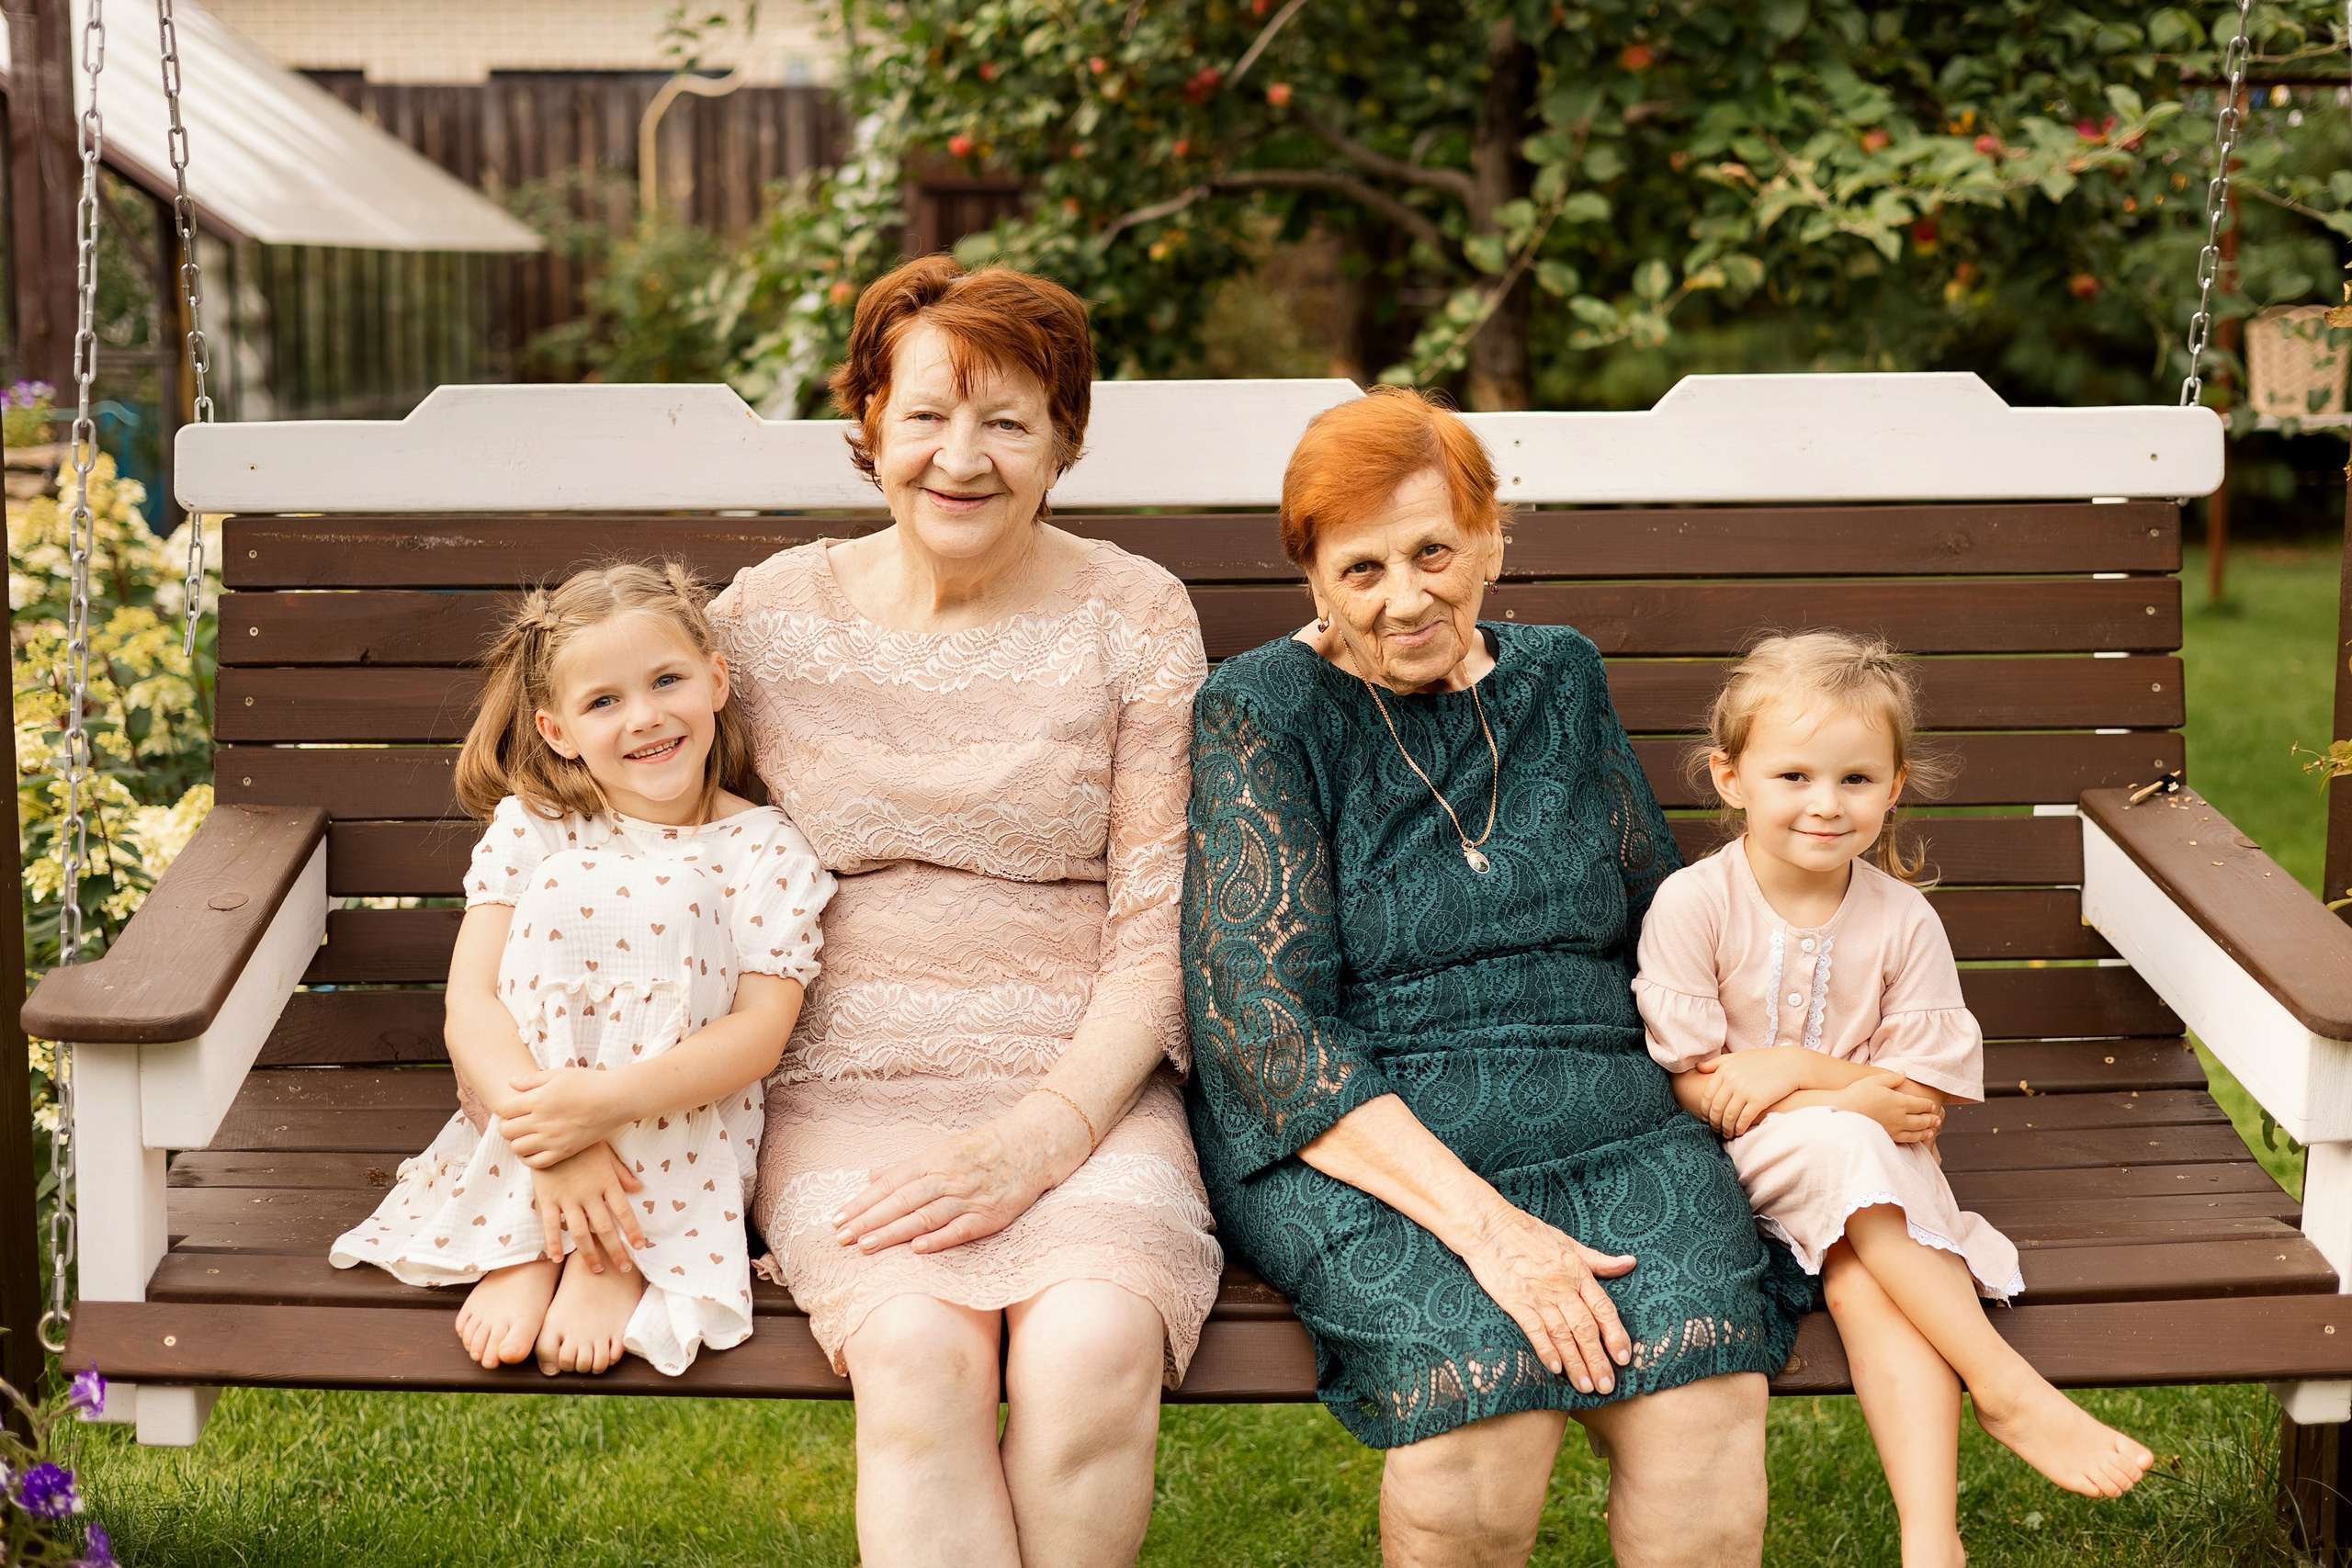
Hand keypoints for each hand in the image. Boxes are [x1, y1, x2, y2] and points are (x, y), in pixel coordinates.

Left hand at [500, 1066, 623, 1168]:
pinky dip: (528, 1157)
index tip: (511, 1106)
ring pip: (517, 1148)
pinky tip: (535, 1148)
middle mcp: (541, 1121)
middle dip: (507, 1125)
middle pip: (506, 1130)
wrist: (615, 1099)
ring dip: (516, 1141)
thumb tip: (510, 1084)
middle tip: (516, 1121)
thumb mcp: (558, 1074)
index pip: (504, 1109)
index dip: (503, 1107)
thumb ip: (531, 1080)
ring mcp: (552, 1139)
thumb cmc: (588, 1082)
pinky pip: (535, 1162)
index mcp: (537, 1099)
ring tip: (526, 1134)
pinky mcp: (563, 1152)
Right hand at [530, 1141, 646, 1272]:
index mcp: (606, 1181)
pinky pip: (550, 1225)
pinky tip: (559, 1258)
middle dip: (616, 1250)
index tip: (640, 1246)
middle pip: (604, 1228)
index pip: (624, 1211)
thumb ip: (621, 1172)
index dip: (633, 1230)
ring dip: (589, 1253)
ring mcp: (567, 1197)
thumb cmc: (582, 1143)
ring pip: (579, 1232)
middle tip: (624, 1267)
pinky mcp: (547, 1198)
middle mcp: (589, 1193)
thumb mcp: (606, 1153)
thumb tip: (638, 1188)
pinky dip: (554, 1243)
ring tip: (597, 1269)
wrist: (549, 1131)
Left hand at [830, 1095, 1086, 1255]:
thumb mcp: (942, 1149)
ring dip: (893, 1232)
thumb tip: (871, 1175)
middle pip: (901, 1201)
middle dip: (868, 1220)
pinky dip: (938, 1239)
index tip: (837, 1218)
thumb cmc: (983, 1147)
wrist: (1032, 1145)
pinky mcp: (990, 1215)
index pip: (889, 1184)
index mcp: (933, 1159)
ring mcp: (968, 1197)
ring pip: (924, 1217)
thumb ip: (906, 1166)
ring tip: (865, 1246)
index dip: (862, 1202)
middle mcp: (947, 1177)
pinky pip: (960, 1230)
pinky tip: (916, 1250)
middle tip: (841, 1238)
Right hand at [1455, 1197, 1636, 1394]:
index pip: (1603, 1309)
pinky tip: (1554, 1368)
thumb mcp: (1569, 1243)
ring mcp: (1538, 1294)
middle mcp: (1561, 1285)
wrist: (1488, 1226)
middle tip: (1607, 1385)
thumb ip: (1599, 1261)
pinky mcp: (1515, 1301)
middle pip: (1585, 1329)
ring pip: (1563, 1334)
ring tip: (1585, 1386)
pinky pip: (1534, 1329)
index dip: (1616, 1335)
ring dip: (1575, 1362)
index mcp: (1577, 1271)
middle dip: (1598, 1360)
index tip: (1624, 1358)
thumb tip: (1630, 1262)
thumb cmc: (1529, 1233)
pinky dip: (1545, 1349)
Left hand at [1693, 1048, 1815, 1137]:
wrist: (1791, 1064)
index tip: (1706, 1118)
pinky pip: (1742, 1120)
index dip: (1705, 1110)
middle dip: (1713, 1122)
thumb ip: (1717, 1062)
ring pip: (1728, 1116)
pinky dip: (1738, 1129)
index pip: (1707, 1096)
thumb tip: (1698, 1067)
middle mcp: (1732, 1080)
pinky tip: (1739, 1132)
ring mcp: (1744, 1091)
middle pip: (1716, 1108)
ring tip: (1727, 1133)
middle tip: (1715, 1129)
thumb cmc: (1764, 1060)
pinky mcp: (1758, 1101)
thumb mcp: (1739, 1057)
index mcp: (1724, 1070)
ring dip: (1725, 1128)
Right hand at [1838, 1075, 1942, 1143]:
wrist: (1843, 1111)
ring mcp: (1894, 1128)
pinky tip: (1916, 1139)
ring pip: (1916, 1132)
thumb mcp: (1875, 1080)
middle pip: (1921, 1120)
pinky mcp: (1887, 1136)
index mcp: (1900, 1102)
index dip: (1927, 1105)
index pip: (1920, 1104)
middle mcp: (1900, 1117)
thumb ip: (1892, 1077)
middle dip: (1931, 1119)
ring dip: (1926, 1131)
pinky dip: (1915, 1139)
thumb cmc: (1858, 1093)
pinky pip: (1906, 1140)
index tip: (1932, 1105)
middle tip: (1938, 1119)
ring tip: (1932, 1131)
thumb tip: (1903, 1074)